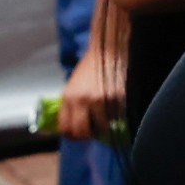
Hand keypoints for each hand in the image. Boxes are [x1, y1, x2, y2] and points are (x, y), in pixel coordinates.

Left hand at [61, 0, 129, 140]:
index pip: (66, 128)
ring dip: (107, 122)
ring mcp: (100, 100)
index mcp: (69, 97)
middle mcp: (82, 100)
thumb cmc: (92, 67)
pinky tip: (117, 101)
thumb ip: (72, 106)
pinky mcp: (117, 98)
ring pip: (104, 126)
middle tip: (95, 131)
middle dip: (89, 135)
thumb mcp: (75, 86)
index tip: (79, 135)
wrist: (109, 48)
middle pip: (82, 133)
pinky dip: (118, 113)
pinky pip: (118, 116)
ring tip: (108, 110)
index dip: (73, 136)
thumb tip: (72, 129)